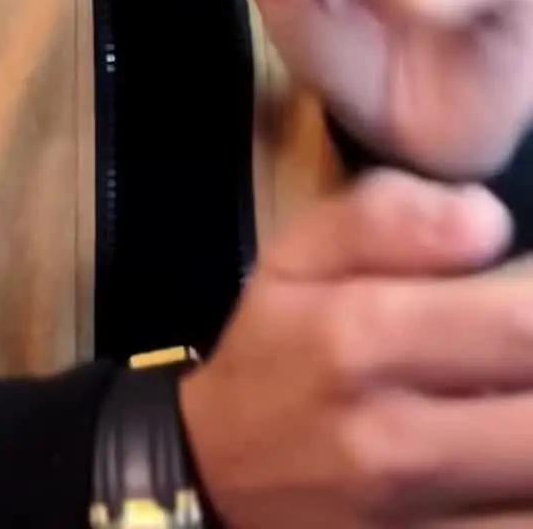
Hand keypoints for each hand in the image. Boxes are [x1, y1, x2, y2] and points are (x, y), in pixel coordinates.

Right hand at [178, 169, 532, 527]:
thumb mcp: (299, 257)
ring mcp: (412, 526)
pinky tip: (514, 461)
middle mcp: (392, 440)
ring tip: (522, 399)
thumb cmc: (274, 354)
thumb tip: (489, 219)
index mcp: (361, 337)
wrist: (215, 478)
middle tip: (531, 355)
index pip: (521, 327)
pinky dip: (527, 499)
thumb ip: (386, 217)